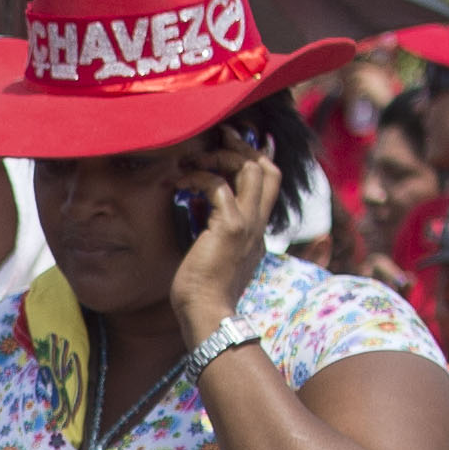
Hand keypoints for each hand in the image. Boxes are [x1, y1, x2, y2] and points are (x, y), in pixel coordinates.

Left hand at [170, 135, 278, 345]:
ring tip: (194, 158)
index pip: (268, 185)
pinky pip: (218, 187)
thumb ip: (217, 241)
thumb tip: (204, 229)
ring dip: (222, 157)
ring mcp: (246, 224)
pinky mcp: (228, 227)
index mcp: (256, 232)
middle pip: (268, 169)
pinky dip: (199, 177)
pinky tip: (180, 181)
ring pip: (251, 170)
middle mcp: (257, 225)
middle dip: (246, 147)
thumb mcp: (215, 262)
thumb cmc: (203, 296)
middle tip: (222, 134)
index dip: (258, 159)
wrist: (208, 315)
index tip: (238, 145)